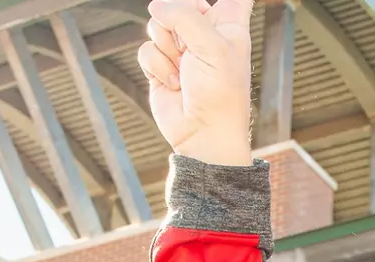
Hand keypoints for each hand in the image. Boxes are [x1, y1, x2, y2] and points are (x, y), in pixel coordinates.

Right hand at [140, 0, 254, 165]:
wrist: (203, 135)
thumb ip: (184, 15)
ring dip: (166, 47)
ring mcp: (181, 48)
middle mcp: (204, 32)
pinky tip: (173, 83)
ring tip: (184, 70)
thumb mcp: (212, 46)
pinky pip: (146, 49)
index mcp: (229, 23)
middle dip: (176, 17)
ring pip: (157, 23)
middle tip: (188, 42)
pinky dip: (156, 66)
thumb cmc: (221, 95)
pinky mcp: (160, 64)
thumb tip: (155, 7)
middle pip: (180, 2)